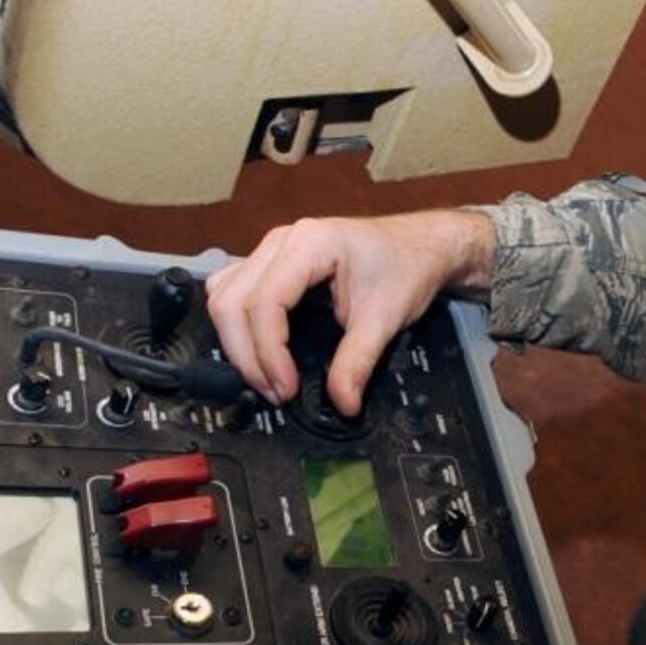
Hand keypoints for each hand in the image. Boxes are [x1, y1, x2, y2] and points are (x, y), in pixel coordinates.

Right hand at [206, 211, 494, 414]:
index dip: (268, 353)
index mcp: (309, 243)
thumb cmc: (407, 266)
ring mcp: (273, 249)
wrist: (421, 245)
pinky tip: (260, 352)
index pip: (265, 302)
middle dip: (247, 355)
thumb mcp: (386, 317)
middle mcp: (281, 241)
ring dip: (237, 342)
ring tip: (266, 377)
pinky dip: (239, 326)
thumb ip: (358, 361)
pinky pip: (234, 291)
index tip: (286, 388)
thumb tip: (342, 404)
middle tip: (275, 392)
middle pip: (231, 301)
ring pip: (224, 296)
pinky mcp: (272, 262)